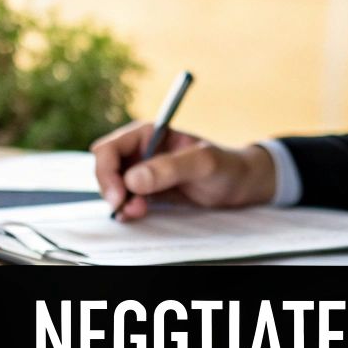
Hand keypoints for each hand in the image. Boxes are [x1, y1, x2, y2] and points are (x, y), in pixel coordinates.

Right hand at [89, 121, 277, 220]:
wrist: (242, 184)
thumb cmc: (226, 166)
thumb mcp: (202, 164)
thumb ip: (169, 168)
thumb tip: (132, 179)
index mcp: (149, 133)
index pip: (110, 148)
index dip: (107, 171)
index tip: (119, 194)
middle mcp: (141, 150)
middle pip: (105, 167)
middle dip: (110, 188)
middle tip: (127, 208)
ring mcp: (143, 171)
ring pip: (112, 186)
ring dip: (119, 201)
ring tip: (139, 211)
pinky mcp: (148, 190)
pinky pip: (125, 199)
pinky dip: (125, 209)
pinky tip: (137, 214)